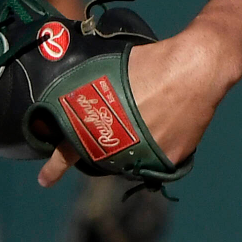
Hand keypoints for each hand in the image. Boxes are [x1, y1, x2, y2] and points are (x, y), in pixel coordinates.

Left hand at [37, 28, 238, 187]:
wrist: (196, 67)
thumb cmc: (151, 61)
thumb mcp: (110, 71)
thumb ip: (93, 92)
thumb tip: (76, 96)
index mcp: (102, 120)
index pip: (73, 145)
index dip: (58, 162)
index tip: (44, 180)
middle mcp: (121, 143)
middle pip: (98, 156)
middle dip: (83, 156)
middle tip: (54, 173)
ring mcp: (145, 155)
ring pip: (126, 159)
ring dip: (123, 148)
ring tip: (134, 122)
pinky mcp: (168, 158)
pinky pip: (153, 158)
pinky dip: (152, 145)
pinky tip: (159, 125)